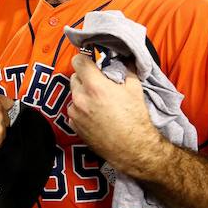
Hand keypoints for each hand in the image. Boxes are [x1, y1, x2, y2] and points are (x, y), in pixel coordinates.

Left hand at [68, 54, 162, 178]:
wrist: (133, 149)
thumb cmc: (135, 119)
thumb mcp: (135, 89)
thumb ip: (127, 70)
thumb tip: (125, 60)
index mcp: (94, 85)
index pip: (78, 61)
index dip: (84, 59)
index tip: (90, 62)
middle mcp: (81, 98)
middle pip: (74, 77)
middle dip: (85, 77)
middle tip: (98, 83)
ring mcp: (75, 113)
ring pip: (73, 94)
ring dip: (82, 94)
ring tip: (98, 101)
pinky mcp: (74, 125)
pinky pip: (73, 110)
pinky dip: (80, 109)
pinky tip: (94, 114)